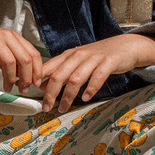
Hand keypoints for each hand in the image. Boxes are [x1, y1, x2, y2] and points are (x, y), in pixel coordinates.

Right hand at [0, 18, 42, 93]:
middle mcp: (7, 36)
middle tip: (23, 89)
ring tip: (8, 88)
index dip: (37, 70)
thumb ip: (10, 60)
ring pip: (10, 61)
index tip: (36, 84)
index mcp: (15, 38)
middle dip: (26, 77)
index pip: (33, 54)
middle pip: (24, 59)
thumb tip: (21, 77)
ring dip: (10, 78)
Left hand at [38, 34, 154, 112]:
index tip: (28, 91)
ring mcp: (94, 58)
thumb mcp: (76, 62)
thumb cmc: (98, 57)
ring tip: (63, 108)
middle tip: (46, 108)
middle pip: (59, 75)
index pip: (49, 67)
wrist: (126, 46)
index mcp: (68, 55)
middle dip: (50, 93)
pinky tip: (85, 98)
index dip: (37, 79)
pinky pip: (97, 77)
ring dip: (68, 96)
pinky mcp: (109, 62)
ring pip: (76, 78)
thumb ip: (61, 72)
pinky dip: (90, 89)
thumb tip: (42, 85)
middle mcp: (79, 55)